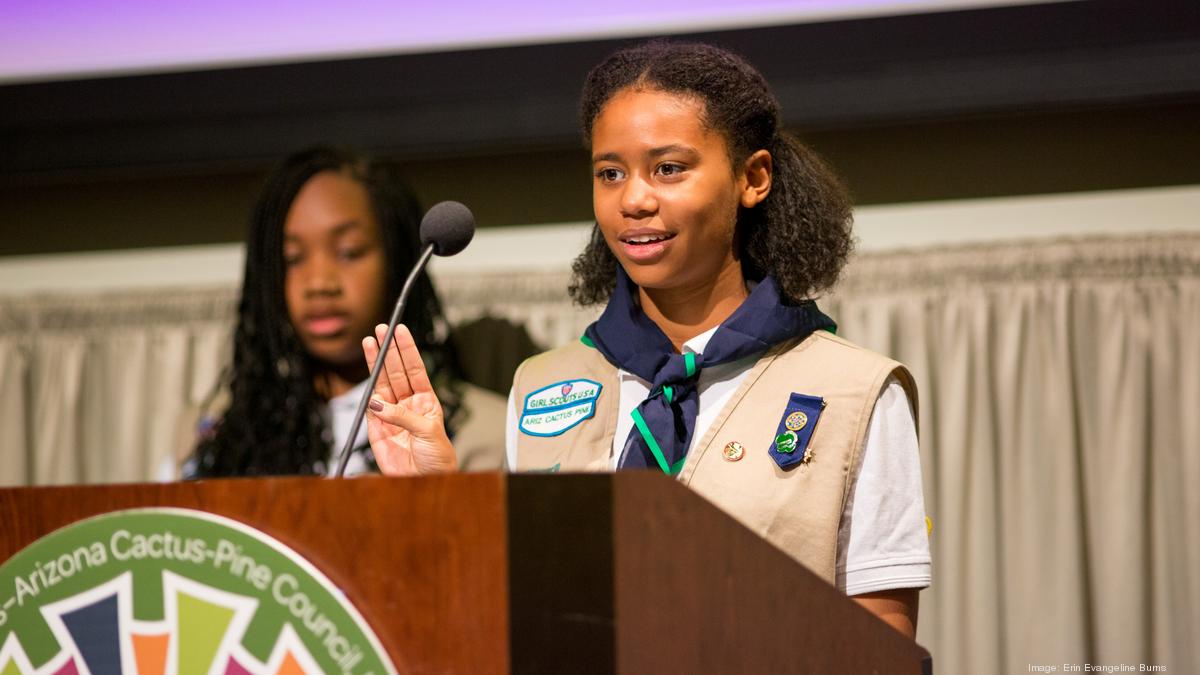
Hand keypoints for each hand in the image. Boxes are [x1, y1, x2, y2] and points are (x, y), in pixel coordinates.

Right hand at [361, 323, 457, 474]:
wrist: (425, 483)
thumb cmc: (438, 459)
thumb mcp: (429, 432)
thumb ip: (404, 416)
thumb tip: (380, 404)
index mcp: (427, 401)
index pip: (415, 369)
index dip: (407, 349)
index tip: (400, 330)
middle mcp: (409, 404)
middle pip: (396, 371)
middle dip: (388, 350)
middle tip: (381, 330)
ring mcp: (392, 414)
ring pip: (382, 383)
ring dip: (376, 364)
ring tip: (370, 343)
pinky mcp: (378, 428)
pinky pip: (371, 407)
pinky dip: (369, 394)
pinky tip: (369, 379)